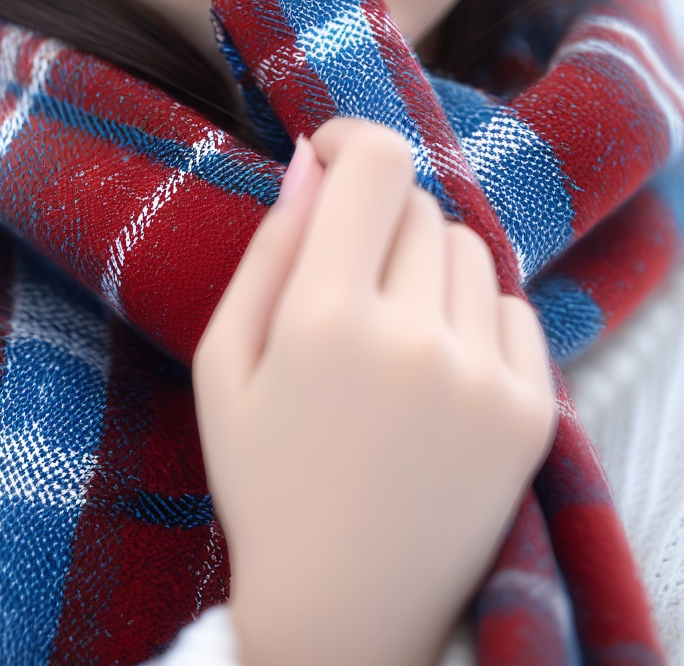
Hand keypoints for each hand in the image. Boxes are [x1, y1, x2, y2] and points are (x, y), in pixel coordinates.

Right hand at [193, 117, 556, 665]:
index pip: (376, 164)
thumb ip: (268, 249)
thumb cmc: (264, 482)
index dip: (353, 138)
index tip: (335, 158)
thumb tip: (312, 159)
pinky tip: (434, 374)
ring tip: (390, 340)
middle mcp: (414, 340)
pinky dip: (472, 318)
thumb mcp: (225, 363)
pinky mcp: (530, 414)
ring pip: (467, 249)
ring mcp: (482, 378)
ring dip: (426, 268)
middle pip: (418, 206)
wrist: (343, 616)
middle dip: (378, 223)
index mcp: (326, 321)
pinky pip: (511, 307)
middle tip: (345, 286)